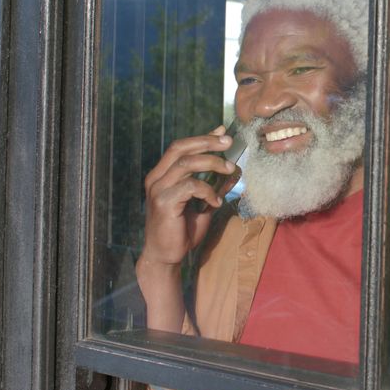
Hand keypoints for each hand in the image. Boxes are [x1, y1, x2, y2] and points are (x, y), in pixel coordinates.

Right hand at [141, 125, 240, 267]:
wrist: (167, 256)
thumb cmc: (182, 231)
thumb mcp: (203, 204)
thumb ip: (214, 185)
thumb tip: (233, 169)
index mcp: (162, 175)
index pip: (180, 147)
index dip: (202, 137)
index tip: (223, 132)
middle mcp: (156, 178)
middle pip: (180, 148)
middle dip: (207, 142)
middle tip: (229, 142)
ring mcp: (158, 189)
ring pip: (185, 164)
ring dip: (212, 163)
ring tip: (230, 169)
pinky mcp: (163, 202)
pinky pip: (189, 186)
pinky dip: (207, 190)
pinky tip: (216, 201)